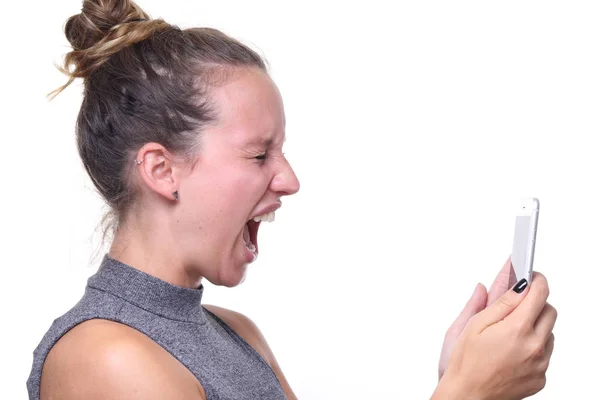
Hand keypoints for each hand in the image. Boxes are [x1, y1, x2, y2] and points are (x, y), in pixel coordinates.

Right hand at [440, 272, 556, 399]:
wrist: (467, 396)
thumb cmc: (465, 363)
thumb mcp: (475, 325)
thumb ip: (499, 303)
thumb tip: (515, 286)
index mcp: (517, 329)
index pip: (539, 293)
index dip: (536, 280)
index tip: (531, 276)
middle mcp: (534, 346)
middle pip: (550, 311)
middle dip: (535, 303)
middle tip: (516, 305)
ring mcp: (540, 364)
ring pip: (548, 333)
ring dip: (534, 326)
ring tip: (509, 333)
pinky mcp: (540, 377)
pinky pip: (545, 354)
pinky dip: (533, 347)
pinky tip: (511, 351)